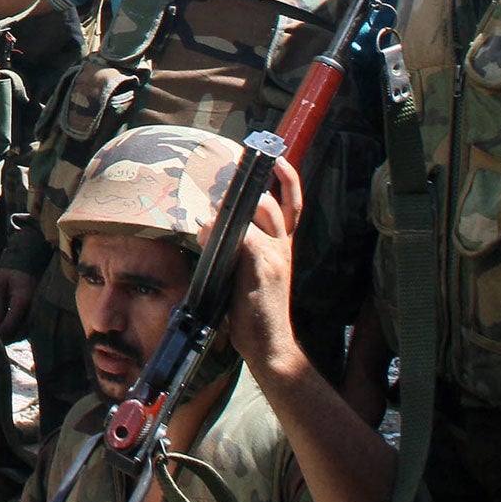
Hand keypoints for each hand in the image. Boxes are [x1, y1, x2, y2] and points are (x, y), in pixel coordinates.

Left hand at [0, 266, 34, 338]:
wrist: (29, 263)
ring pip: (24, 333)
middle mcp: (33, 309)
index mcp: (22, 300)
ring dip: (11, 337)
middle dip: (4, 339)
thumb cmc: (11, 271)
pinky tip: (7, 331)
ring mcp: (37, 312)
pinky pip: (28, 328)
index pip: (10, 325)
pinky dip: (17, 332)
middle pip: (18, 333)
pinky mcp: (37, 313)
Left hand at [222, 157, 303, 377]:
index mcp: (283, 244)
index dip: (287, 178)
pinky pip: (247, 239)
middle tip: (222, 186)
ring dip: (234, 208)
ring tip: (211, 215)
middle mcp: (283, 246)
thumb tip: (209, 223)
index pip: (293, 202)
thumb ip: (238, 244)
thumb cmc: (254, 307)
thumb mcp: (251, 270)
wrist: (269, 344)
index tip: (274, 157)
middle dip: (248, 189)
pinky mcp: (264, 271)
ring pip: (262, 214)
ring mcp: (276, 257)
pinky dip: (226, 231)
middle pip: (272, 202)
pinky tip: (207, 233)